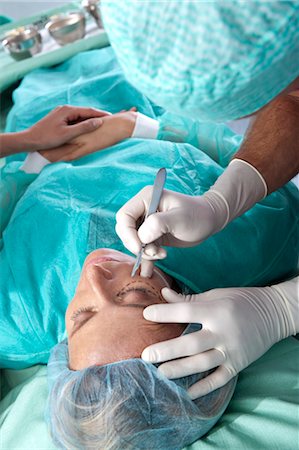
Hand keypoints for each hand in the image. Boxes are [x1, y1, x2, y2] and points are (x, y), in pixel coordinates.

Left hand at [39, 110, 136, 161]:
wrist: (30, 140)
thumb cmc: (47, 138)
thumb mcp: (68, 134)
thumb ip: (84, 127)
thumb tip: (98, 121)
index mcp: (68, 110)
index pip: (89, 111)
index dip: (101, 114)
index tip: (113, 117)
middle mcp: (65, 109)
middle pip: (85, 112)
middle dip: (98, 116)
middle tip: (110, 120)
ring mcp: (61, 114)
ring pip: (80, 116)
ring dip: (90, 120)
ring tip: (102, 124)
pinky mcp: (59, 119)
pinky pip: (75, 120)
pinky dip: (83, 124)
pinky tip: (88, 128)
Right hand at [116, 187, 226, 257]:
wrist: (210, 221)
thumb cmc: (197, 215)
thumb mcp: (179, 218)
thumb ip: (158, 224)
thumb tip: (141, 237)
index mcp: (146, 198)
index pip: (124, 216)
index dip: (128, 233)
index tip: (140, 247)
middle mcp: (143, 209)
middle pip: (125, 230)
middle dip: (136, 245)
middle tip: (154, 252)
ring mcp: (147, 223)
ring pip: (133, 242)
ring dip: (145, 253)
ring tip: (162, 254)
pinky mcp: (152, 235)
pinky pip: (142, 248)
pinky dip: (146, 259)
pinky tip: (150, 269)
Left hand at [141, 284, 294, 398]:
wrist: (273, 313)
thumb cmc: (240, 300)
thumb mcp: (215, 295)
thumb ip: (189, 299)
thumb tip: (164, 293)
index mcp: (217, 311)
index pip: (186, 312)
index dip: (165, 313)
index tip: (146, 314)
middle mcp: (224, 332)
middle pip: (191, 344)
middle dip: (167, 351)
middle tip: (146, 356)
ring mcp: (232, 350)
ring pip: (202, 363)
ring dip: (180, 370)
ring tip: (161, 373)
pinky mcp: (238, 364)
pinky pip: (220, 379)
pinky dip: (204, 387)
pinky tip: (188, 393)